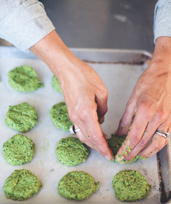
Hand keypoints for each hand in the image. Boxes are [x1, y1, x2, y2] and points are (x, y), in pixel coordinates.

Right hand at [30, 31, 113, 159]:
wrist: (66, 71)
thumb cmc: (83, 77)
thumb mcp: (101, 91)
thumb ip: (103, 108)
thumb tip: (101, 116)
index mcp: (86, 113)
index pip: (96, 136)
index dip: (104, 148)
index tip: (110, 156)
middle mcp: (77, 118)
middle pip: (89, 139)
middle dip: (99, 147)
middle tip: (109, 152)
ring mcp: (73, 116)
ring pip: (83, 135)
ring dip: (93, 141)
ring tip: (104, 144)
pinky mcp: (71, 113)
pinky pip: (80, 128)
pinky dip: (88, 134)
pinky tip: (95, 132)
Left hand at [115, 36, 170, 162]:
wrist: (166, 74)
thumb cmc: (148, 83)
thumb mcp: (132, 100)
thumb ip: (125, 119)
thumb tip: (119, 133)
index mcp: (145, 111)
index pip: (133, 137)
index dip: (125, 149)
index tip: (119, 155)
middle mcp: (157, 118)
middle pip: (144, 143)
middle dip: (133, 154)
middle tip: (124, 159)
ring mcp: (167, 120)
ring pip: (156, 144)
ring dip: (145, 153)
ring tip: (136, 156)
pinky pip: (165, 138)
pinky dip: (156, 146)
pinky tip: (148, 149)